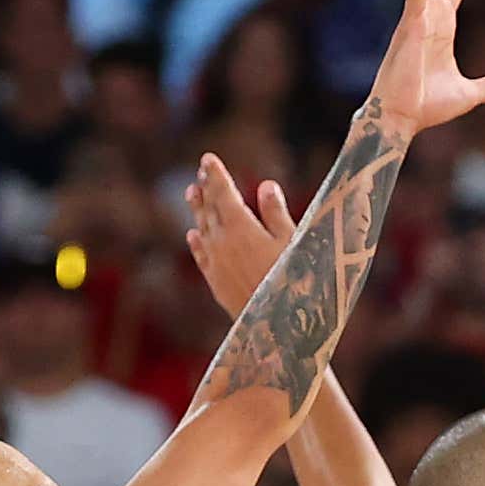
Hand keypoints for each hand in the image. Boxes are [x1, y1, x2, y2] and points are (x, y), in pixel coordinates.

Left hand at [183, 154, 297, 312]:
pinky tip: (193, 235)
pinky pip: (201, 256)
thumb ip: (276, 213)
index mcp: (241, 226)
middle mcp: (221, 241)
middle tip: (200, 171)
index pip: (223, 192)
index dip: (216, 174)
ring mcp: (215, 263)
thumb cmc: (293, 281)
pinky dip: (196, 242)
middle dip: (206, 188)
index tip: (208, 158)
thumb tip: (266, 185)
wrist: (276, 327)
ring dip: (197, 210)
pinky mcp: (215, 283)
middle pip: (210, 208)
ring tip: (191, 193)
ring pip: (202, 229)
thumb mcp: (293, 243)